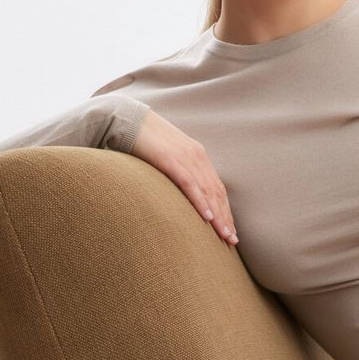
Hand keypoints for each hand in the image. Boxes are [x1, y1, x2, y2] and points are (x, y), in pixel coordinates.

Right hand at [131, 109, 239, 247]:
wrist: (126, 118)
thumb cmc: (142, 140)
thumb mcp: (166, 156)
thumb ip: (177, 171)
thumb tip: (178, 192)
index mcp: (198, 156)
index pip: (217, 188)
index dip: (225, 210)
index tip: (230, 229)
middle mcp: (197, 157)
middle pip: (217, 192)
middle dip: (226, 218)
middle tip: (232, 240)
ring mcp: (185, 158)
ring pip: (207, 191)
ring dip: (218, 216)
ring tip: (224, 235)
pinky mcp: (170, 159)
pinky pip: (189, 184)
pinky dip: (200, 201)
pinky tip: (207, 217)